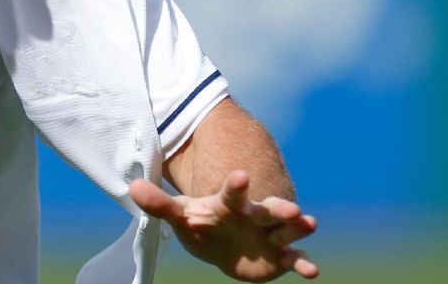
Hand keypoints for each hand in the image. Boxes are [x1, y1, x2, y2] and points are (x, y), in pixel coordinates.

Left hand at [129, 170, 318, 281]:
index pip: (232, 193)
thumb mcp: (180, 216)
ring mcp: (269, 235)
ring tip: (309, 224)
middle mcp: (253, 216)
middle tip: (292, 207)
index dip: (236, 186)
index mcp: (229, 205)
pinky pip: (294, 258)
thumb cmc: (202, 225)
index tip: (241, 176)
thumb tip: (133, 187)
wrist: (221, 247)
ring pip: (286, 230)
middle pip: (267, 210)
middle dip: (279, 209)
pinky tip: (314, 271)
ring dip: (297, 228)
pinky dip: (304, 263)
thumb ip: (160, 204)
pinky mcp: (279, 256)